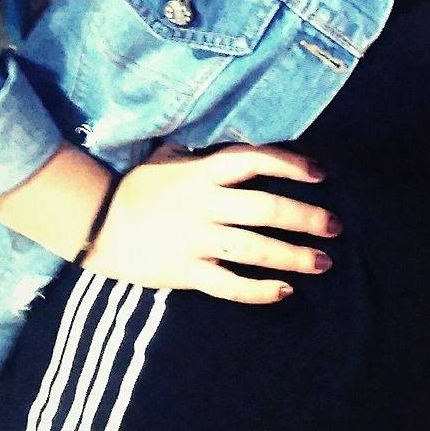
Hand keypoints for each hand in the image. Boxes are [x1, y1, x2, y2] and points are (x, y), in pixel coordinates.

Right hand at [82, 140, 341, 298]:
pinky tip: (284, 291)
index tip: (320, 174)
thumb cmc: (138, 187)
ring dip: (293, 256)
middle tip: (335, 227)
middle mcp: (204, 204)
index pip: (254, 160)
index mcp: (202, 173)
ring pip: (254, 249)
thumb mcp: (170, 156)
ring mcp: (195, 240)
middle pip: (265, 208)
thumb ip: (206, 151)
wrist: (94, 223)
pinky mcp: (185, 272)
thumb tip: (245, 139)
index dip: (290, 164)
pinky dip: (258, 291)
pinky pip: (228, 284)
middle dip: (306, 218)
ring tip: (323, 262)